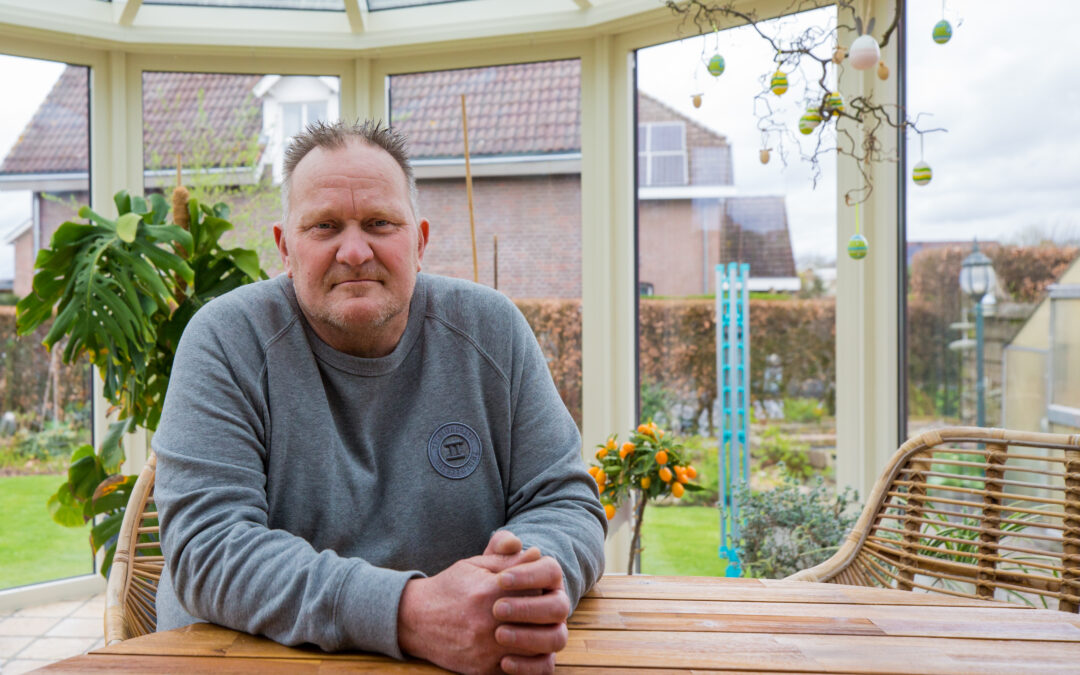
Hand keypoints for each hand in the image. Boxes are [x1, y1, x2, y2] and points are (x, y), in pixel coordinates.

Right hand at [396, 538, 538, 674]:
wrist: (416, 620)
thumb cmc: (450, 587)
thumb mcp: (475, 565)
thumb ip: (507, 559)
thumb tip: (537, 553)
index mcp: (489, 591)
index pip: (535, 588)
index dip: (541, 586)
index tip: (539, 585)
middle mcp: (488, 622)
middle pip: (540, 620)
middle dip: (545, 612)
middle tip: (542, 608)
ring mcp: (486, 649)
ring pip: (536, 648)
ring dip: (541, 636)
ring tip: (536, 626)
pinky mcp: (483, 669)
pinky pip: (520, 670)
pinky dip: (527, 659)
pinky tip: (523, 645)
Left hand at [490, 553, 569, 674]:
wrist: (468, 615)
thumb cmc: (482, 582)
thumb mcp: (487, 562)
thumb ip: (499, 548)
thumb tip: (512, 543)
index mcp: (547, 578)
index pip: (551, 571)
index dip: (529, 575)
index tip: (501, 580)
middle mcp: (555, 605)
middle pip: (559, 606)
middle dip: (529, 608)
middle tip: (497, 609)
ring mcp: (552, 633)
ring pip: (557, 638)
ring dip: (529, 637)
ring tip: (498, 634)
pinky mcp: (542, 658)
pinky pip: (546, 667)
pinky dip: (528, 666)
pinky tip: (503, 661)